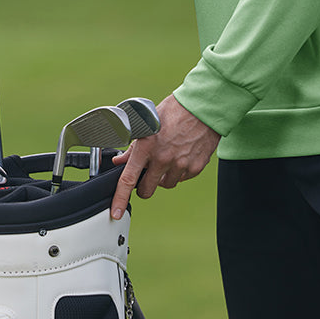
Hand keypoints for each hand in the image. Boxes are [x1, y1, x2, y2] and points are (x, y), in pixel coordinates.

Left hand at [110, 95, 220, 219]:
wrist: (204, 106)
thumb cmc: (175, 110)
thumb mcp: (148, 123)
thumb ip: (134, 145)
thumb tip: (120, 160)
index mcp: (147, 146)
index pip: (128, 179)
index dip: (120, 199)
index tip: (115, 212)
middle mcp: (163, 158)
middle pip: (147, 190)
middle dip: (143, 186)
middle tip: (146, 175)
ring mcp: (180, 164)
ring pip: (166, 185)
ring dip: (163, 178)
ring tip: (167, 158)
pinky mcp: (195, 167)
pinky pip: (182, 178)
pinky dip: (179, 172)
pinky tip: (181, 156)